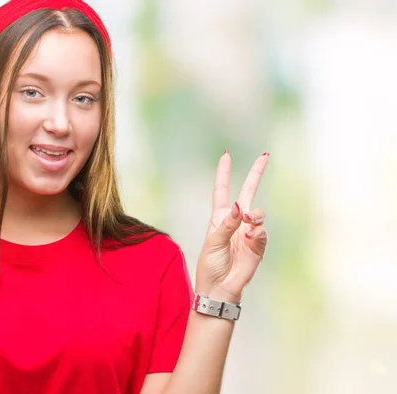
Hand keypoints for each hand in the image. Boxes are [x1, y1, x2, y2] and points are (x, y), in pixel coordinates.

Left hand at [194, 151, 269, 302]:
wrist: (218, 289)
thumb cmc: (210, 266)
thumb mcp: (212, 242)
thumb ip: (227, 224)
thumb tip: (240, 207)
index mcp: (219, 218)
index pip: (221, 191)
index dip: (223, 174)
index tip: (226, 155)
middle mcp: (235, 222)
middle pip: (247, 193)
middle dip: (256, 175)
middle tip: (265, 156)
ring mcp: (248, 233)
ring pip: (258, 213)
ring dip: (255, 214)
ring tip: (249, 220)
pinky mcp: (258, 246)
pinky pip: (262, 232)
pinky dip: (257, 232)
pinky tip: (250, 237)